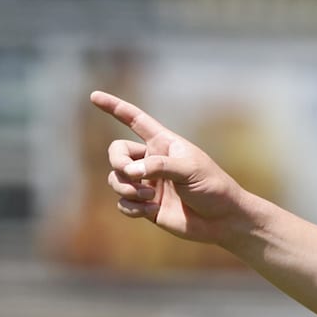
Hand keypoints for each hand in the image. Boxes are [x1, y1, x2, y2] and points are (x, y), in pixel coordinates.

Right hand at [90, 90, 250, 246]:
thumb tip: (128, 171)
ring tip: (149, 198)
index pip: (135, 120)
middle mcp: (152, 160)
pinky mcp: (145, 205)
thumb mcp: (190, 170)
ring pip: (116, 179)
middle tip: (131, 174)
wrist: (222, 220)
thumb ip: (159, 166)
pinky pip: (122, 202)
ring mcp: (148, 183)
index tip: (94, 96)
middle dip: (116, 162)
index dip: (115, 107)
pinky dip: (132, 208)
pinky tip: (152, 212)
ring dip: (127, 189)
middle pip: (116, 152)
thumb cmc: (213, 187)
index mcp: (164, 143)